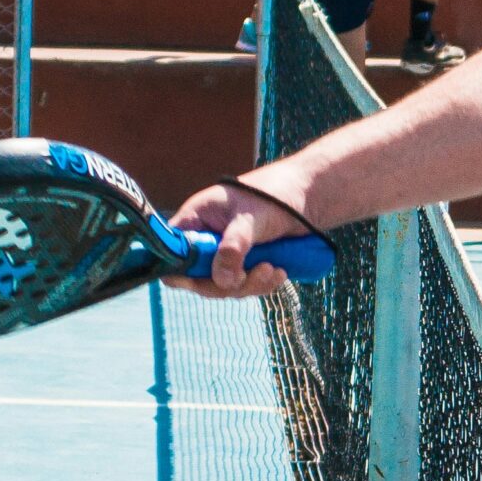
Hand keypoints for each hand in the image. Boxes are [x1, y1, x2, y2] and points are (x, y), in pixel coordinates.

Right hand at [166, 179, 308, 297]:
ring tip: (273, 270)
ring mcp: (225, 252)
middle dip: (225, 284)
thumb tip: (222, 281)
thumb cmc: (275, 195)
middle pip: (197, 277)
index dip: (180, 269)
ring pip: (223, 285)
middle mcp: (206, 238)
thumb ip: (234, 247)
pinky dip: (260, 284)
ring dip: (249, 285)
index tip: (201, 280)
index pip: (173, 251)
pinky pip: (244, 285)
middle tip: (250, 276)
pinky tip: (280, 273)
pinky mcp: (244, 263)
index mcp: (196, 219)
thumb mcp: (251, 219)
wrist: (308, 195)